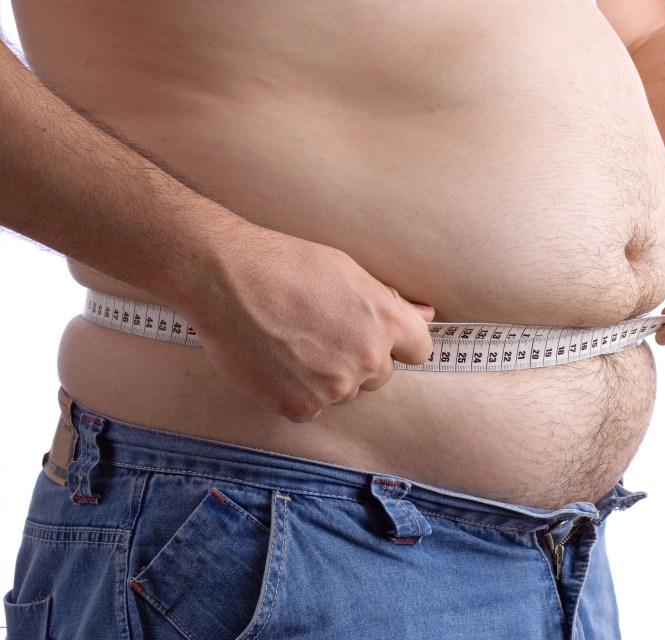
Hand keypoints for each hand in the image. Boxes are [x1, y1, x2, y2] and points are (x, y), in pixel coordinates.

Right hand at [180, 224, 434, 421]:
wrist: (225, 279)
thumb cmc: (287, 265)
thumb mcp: (349, 272)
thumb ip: (390, 303)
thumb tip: (426, 316)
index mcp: (386, 323)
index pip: (419, 350)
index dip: (398, 343)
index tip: (376, 336)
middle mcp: (367, 359)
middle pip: (379, 375)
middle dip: (359, 359)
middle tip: (321, 333)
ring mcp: (334, 388)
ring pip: (343, 392)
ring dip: (327, 377)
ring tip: (292, 343)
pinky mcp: (298, 407)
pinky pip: (309, 407)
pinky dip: (295, 391)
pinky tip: (276, 362)